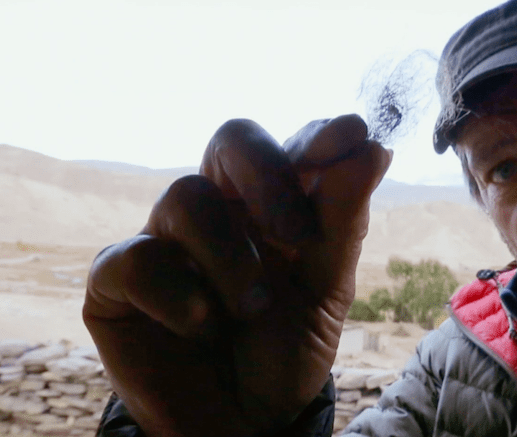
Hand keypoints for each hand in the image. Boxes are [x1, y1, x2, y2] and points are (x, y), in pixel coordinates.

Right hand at [83, 115, 391, 435]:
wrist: (243, 424)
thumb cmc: (284, 350)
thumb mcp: (326, 290)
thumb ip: (343, 222)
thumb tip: (373, 148)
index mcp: (271, 205)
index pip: (289, 146)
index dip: (316, 138)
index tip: (351, 136)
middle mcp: (218, 211)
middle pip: (232, 139)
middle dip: (270, 175)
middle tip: (298, 234)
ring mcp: (165, 240)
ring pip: (186, 196)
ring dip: (231, 257)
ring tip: (252, 308)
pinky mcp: (116, 282)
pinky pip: (136, 258)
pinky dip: (179, 296)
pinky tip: (200, 326)